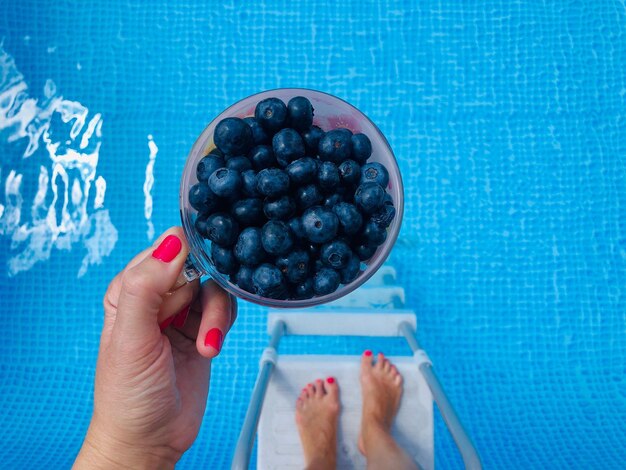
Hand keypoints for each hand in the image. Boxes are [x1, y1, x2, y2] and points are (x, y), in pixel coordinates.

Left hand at [74, 227, 236, 468]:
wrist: (150, 439)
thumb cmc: (128, 394)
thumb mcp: (132, 338)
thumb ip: (146, 287)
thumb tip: (172, 240)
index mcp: (130, 289)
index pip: (166, 249)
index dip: (186, 260)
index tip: (197, 280)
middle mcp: (157, 296)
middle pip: (197, 266)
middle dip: (205, 294)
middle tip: (199, 324)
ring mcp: (182, 313)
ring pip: (215, 288)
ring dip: (217, 316)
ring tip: (206, 345)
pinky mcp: (203, 330)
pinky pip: (225, 309)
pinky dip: (223, 327)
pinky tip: (209, 349)